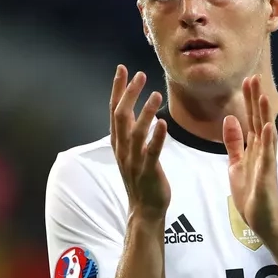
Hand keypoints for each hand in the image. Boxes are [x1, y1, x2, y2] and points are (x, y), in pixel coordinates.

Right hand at [110, 65, 169, 218]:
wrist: (145, 209)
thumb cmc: (141, 178)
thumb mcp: (131, 151)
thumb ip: (130, 131)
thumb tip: (130, 109)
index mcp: (118, 142)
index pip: (114, 110)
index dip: (118, 89)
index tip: (122, 69)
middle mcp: (123, 149)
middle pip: (122, 116)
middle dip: (129, 94)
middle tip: (140, 75)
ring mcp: (134, 161)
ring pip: (136, 132)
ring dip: (144, 112)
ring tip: (155, 94)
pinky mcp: (148, 171)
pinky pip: (151, 151)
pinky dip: (156, 137)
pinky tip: (162, 123)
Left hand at [223, 75, 277, 239]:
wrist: (261, 220)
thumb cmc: (251, 193)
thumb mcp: (236, 163)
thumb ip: (234, 142)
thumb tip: (230, 118)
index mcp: (254, 148)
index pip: (252, 118)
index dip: (249, 100)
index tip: (247, 80)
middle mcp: (263, 151)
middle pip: (259, 120)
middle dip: (255, 99)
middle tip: (253, 77)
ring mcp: (266, 162)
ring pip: (266, 133)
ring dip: (264, 115)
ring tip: (262, 95)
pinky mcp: (267, 175)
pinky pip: (268, 156)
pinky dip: (268, 141)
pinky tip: (268, 127)